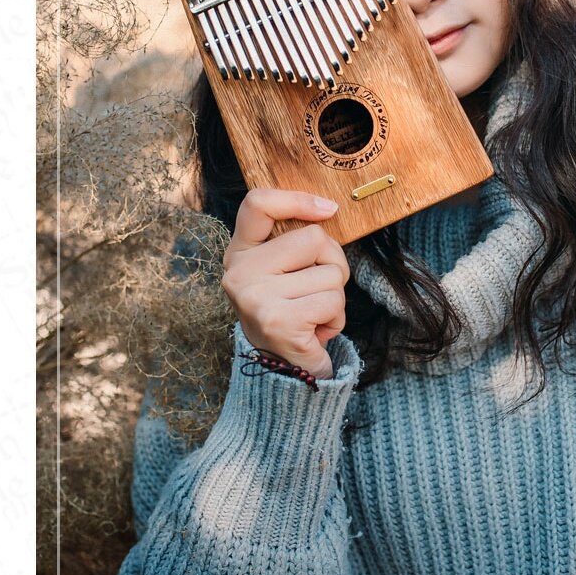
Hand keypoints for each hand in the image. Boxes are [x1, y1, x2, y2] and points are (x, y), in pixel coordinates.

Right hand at [222, 189, 348, 379]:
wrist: (280, 376)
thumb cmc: (289, 313)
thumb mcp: (283, 272)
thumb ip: (295, 242)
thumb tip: (328, 209)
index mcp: (240, 253)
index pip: (257, 204)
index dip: (296, 199)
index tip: (329, 209)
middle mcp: (239, 272)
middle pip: (314, 238)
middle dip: (333, 264)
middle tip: (317, 291)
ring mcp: (256, 297)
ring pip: (331, 273)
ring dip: (336, 298)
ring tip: (313, 316)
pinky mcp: (278, 322)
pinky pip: (333, 301)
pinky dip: (336, 320)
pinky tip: (316, 332)